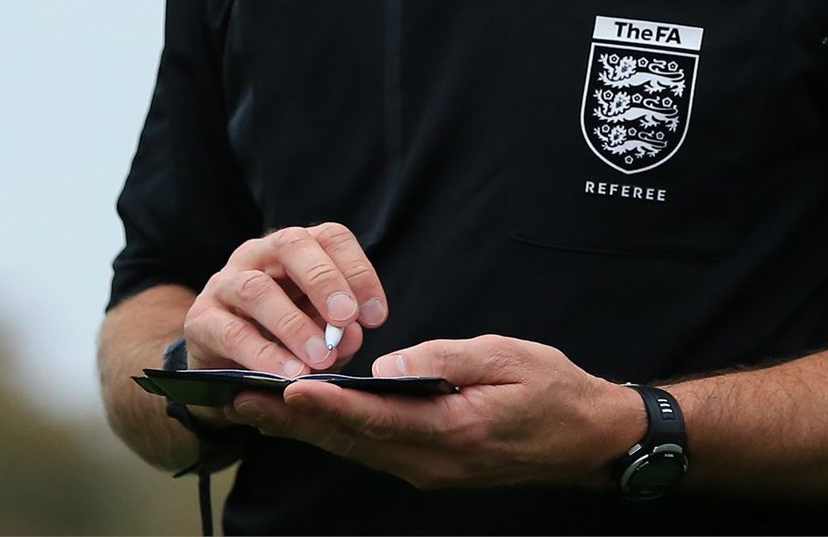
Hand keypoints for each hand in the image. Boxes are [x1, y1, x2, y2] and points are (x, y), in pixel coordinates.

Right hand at [183, 223, 388, 419]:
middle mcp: (259, 256)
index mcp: (296, 250)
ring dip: (293, 324)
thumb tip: (352, 336)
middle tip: (346, 319)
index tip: (377, 316)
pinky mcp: (201, 321)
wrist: (226, 374)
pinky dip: (264, 355)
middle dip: (324, 281)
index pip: (330, 237)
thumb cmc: (284, 342)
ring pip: (257, 289)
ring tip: (320, 357)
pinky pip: (232, 332)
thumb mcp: (320, 335)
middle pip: (291, 244)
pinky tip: (288, 374)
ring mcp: (225, 284)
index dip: (358, 271)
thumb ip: (338, 334)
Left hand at [223, 335, 645, 489]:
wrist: (588, 439)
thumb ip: (444, 359)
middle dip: (292, 420)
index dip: (327, 404)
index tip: (283, 388)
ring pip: (353, 449)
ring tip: (254, 408)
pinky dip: (332, 434)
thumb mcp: (507, 359)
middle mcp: (431, 461)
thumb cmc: (553, 391)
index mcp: (451, 432)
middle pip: (349, 440)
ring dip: (303, 429)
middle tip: (239, 400)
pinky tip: (306, 418)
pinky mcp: (429, 464)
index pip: (376, 418)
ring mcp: (428, 469)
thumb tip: (386, 365)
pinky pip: (370, 451)